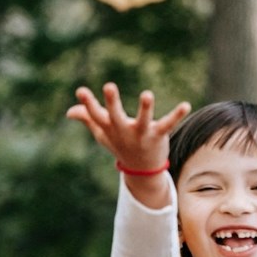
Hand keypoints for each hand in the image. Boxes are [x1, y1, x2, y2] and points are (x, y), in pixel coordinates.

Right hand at [66, 82, 189, 171]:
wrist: (141, 169)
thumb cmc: (120, 145)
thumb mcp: (103, 134)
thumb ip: (88, 119)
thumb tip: (70, 112)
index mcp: (110, 128)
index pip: (96, 115)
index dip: (88, 103)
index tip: (81, 91)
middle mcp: (124, 131)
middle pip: (116, 116)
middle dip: (112, 102)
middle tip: (109, 86)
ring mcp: (141, 134)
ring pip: (143, 120)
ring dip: (145, 108)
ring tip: (147, 94)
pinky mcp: (158, 135)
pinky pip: (168, 124)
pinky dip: (177, 115)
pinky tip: (186, 105)